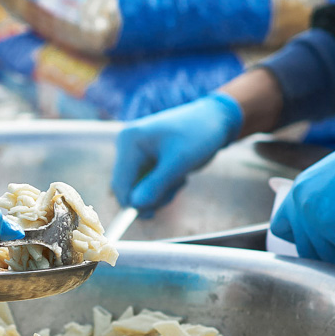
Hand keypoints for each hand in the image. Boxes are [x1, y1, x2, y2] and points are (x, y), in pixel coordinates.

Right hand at [111, 93, 243, 213]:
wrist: (214, 119)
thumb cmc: (198, 135)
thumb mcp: (179, 162)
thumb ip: (156, 184)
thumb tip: (136, 205)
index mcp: (130, 141)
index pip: (120, 183)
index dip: (132, 203)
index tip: (151, 215)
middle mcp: (127, 145)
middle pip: (127, 187)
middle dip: (150, 196)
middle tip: (174, 191)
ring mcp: (135, 152)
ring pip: (137, 188)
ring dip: (158, 192)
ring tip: (179, 179)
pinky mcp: (145, 158)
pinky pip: (146, 182)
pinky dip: (161, 186)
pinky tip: (177, 175)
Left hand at [270, 119, 334, 264]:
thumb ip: (324, 200)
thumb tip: (328, 231)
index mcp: (300, 190)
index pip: (281, 226)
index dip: (299, 239)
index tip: (318, 245)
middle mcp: (301, 205)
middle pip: (304, 249)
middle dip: (327, 260)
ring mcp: (316, 219)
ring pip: (329, 258)